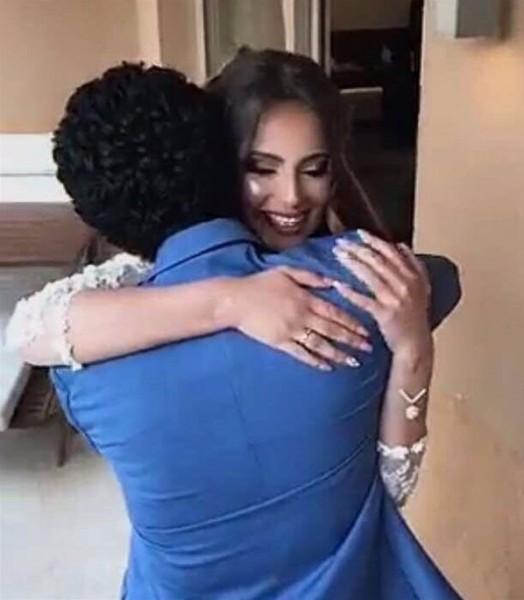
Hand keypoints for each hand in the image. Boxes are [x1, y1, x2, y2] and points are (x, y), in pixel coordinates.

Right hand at [222, 267, 370, 369]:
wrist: (236, 300)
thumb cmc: (260, 283)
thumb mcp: (286, 272)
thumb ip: (310, 277)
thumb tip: (332, 282)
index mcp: (305, 298)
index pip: (334, 312)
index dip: (352, 322)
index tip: (366, 330)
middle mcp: (302, 316)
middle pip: (332, 330)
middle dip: (352, 340)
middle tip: (368, 348)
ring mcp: (291, 331)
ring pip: (320, 344)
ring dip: (338, 353)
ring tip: (353, 362)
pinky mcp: (279, 342)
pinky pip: (301, 354)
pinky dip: (315, 361)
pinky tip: (327, 367)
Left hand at [332, 230, 431, 354]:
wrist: (415, 344)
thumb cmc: (414, 317)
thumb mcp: (420, 288)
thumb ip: (413, 265)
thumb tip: (401, 245)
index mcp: (414, 276)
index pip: (392, 252)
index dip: (375, 241)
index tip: (359, 233)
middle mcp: (406, 285)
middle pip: (379, 261)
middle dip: (358, 249)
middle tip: (341, 243)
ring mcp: (396, 299)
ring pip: (371, 276)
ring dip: (352, 263)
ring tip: (338, 255)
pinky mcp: (385, 314)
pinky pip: (364, 300)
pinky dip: (350, 292)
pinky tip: (338, 285)